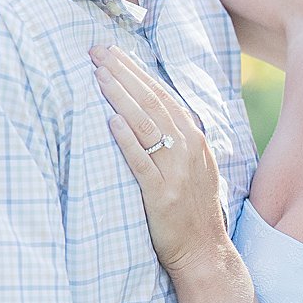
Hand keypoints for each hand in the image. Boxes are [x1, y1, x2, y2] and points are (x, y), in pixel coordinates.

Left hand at [94, 45, 230, 273]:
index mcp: (193, 139)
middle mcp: (187, 149)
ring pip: (146, 125)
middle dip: (124, 73)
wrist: (204, 251)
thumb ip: (173, 139)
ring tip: (99, 75)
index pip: (161, 95)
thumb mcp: (191, 166)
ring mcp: (176, 171)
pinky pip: (142, 162)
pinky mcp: (162, 195)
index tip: (113, 52)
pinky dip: (127, 140)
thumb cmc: (191, 209)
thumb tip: (146, 112)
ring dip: (121, 97)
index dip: (136, 71)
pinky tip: (110, 122)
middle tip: (97, 51)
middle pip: (152, 102)